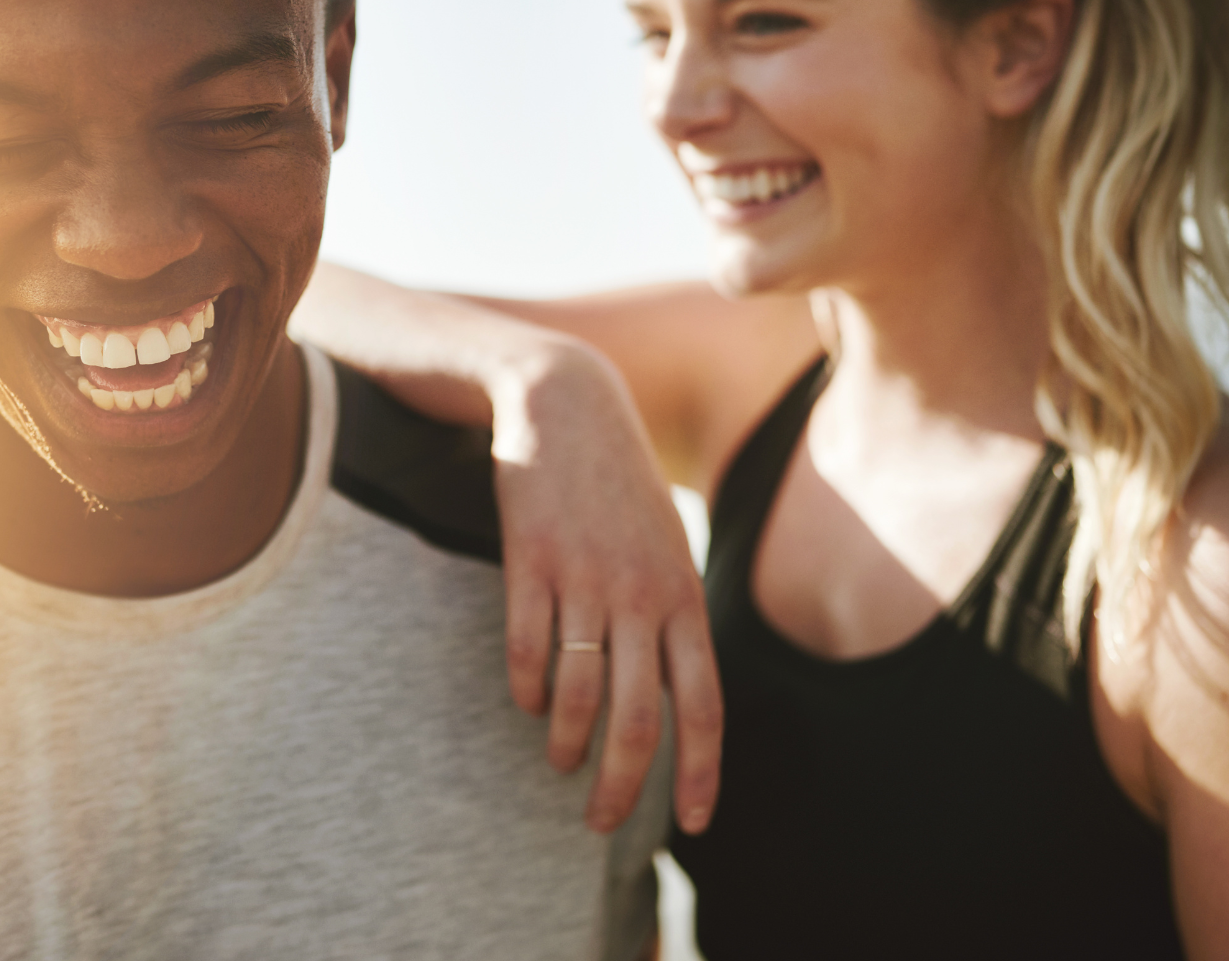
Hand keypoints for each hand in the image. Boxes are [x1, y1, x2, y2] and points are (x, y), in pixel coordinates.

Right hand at [490, 343, 720, 835]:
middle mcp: (642, 595)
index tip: (695, 824)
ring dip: (567, 744)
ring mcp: (585, 579)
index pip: (705, 704)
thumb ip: (673, 616)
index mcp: (683, 596)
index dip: (701, 771)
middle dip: (623, 785)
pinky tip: (523, 702)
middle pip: (640, 718)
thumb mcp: (666, 547)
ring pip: (579, 693)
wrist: (567, 404)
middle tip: (601, 822)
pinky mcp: (530, 561)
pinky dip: (524, 688)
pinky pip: (526, 647)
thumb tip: (677, 692)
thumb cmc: (620, 486)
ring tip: (558, 763)